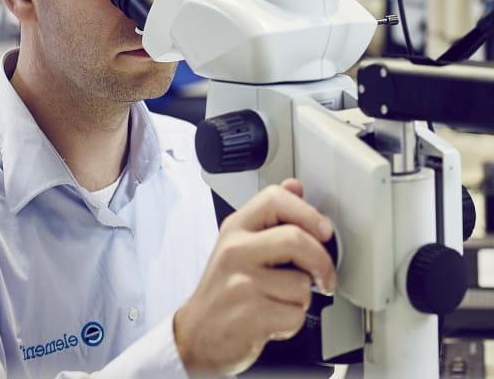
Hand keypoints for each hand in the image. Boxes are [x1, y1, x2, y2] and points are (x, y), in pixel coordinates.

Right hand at [174, 179, 335, 375]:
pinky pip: (296, 315)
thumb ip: (269, 217)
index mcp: (235, 228)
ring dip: (300, 299)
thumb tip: (295, 186)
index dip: (308, 212)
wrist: (197, 335)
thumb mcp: (238, 244)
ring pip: (302, 284)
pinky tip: (272, 319)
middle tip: (322, 276)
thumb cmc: (222, 290)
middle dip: (321, 262)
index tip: (323, 231)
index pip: (275, 199)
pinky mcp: (250, 315)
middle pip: (297, 240)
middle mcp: (235, 250)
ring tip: (277, 300)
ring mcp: (241, 282)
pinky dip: (291, 323)